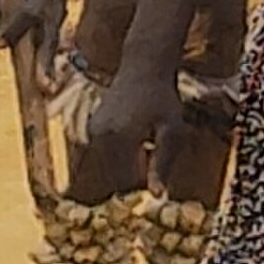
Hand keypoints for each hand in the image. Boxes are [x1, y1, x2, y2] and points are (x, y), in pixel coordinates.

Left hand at [0, 0, 63, 82]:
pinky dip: (48, 64)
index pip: (25, 14)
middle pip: (48, 36)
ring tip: (47, 91)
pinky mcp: (60, 22)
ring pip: (52, 44)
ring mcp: (61, 11)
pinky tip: (47, 85)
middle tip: (42, 87)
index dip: (8, 33)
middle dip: (43, 63)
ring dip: (48, 69)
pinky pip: (52, 45)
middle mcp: (55, 0)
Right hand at [73, 69, 177, 203]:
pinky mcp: (91, 128)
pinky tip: (134, 137)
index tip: (156, 171)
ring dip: (126, 166)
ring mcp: (92, 131)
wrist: (143, 67)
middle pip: (114, 177)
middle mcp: (100, 136)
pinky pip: (104, 155)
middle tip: (151, 153)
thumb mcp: (172, 131)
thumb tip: (157, 196)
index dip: (143, 184)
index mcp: (119, 138)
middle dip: (133, 175)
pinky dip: (118, 156)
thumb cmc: (163, 99)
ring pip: (107, 168)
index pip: (126, 182)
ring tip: (144, 143)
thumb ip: (163, 164)